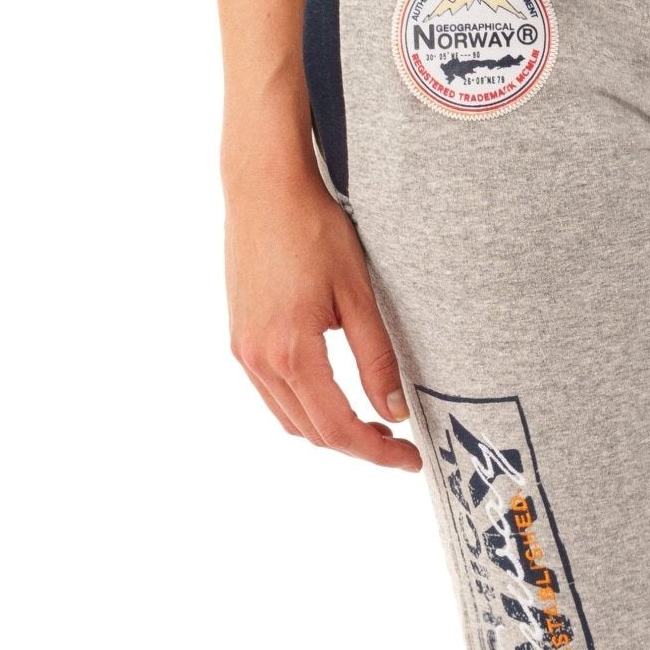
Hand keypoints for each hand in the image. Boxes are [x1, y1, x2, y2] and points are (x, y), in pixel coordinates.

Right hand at [225, 154, 420, 470]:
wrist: (263, 189)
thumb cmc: (314, 230)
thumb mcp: (358, 296)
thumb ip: (377, 360)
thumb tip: (393, 412)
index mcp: (291, 352)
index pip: (337, 428)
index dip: (377, 453)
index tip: (410, 460)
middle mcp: (259, 360)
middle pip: (312, 432)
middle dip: (357, 446)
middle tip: (400, 446)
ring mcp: (244, 351)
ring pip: (290, 419)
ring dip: (330, 431)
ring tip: (373, 425)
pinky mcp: (240, 339)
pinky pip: (274, 395)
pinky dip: (306, 409)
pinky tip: (337, 397)